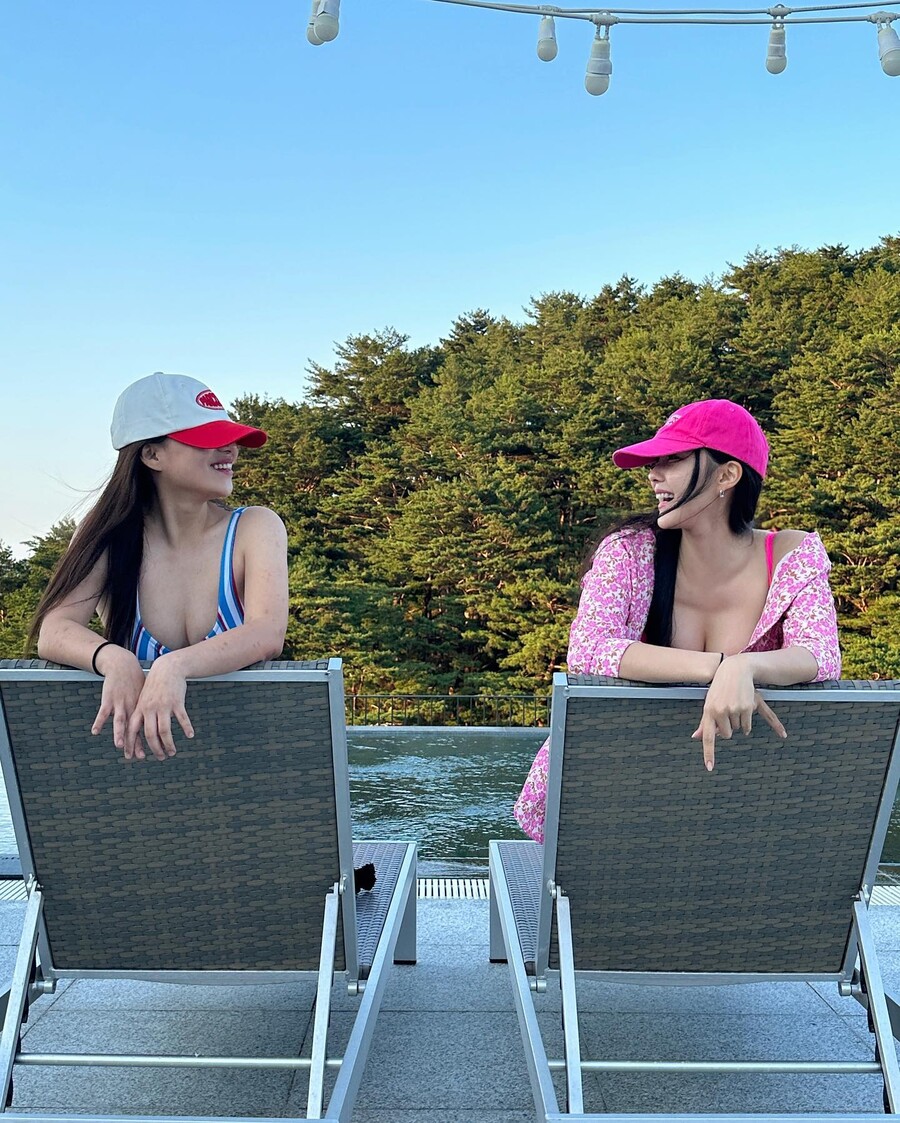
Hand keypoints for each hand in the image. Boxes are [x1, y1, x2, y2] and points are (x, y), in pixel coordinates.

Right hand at [90, 646, 145, 758]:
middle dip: (133, 744)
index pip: (142, 729)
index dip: (142, 743)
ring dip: (120, 734)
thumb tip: (152, 724)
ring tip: (120, 746)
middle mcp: (131, 708)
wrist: (123, 665)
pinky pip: (103, 712)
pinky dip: (99, 722)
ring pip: (120, 721)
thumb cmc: (134, 682)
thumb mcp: (144, 696)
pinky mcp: (108, 698)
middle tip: (135, 757)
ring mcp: (120, 703)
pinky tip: (95, 732)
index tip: (144, 756)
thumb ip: (145, 710)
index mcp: (140, 709)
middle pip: (132, 729)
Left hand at [126, 656, 194, 761]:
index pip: (132, 730)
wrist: (167, 668)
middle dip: (155, 748)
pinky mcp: (176, 702)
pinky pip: (182, 718)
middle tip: (161, 757)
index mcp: (140, 709)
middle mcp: (150, 708)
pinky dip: (186, 728)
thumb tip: (138, 732)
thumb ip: (141, 714)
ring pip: (164, 730)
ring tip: (173, 752)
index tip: (132, 757)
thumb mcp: (144, 699)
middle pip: (150, 734)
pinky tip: (190, 735)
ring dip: (169, 744)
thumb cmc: (155, 686)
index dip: (131, 744)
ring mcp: (163, 705)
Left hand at [691, 653, 786, 770]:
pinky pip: (747, 726)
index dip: (708, 753)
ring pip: (737, 730)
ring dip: (737, 722)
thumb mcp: (709, 703)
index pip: (707, 736)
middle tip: (727, 712)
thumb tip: (695, 737)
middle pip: (726, 735)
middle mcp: (720, 711)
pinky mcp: (747, 708)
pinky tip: (743, 708)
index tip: (710, 767)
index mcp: (708, 711)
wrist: (736, 670)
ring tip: (734, 705)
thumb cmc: (720, 689)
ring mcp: (734, 710)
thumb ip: (704, 723)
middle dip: (727, 728)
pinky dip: (746, 722)